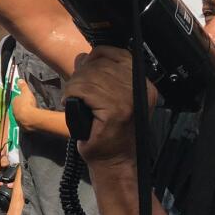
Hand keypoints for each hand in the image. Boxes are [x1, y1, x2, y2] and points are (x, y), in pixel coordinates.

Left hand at [10, 78, 37, 126]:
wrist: (30, 117)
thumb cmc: (27, 103)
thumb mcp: (26, 92)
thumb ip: (23, 86)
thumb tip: (19, 80)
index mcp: (14, 102)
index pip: (16, 100)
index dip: (20, 99)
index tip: (25, 99)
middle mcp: (13, 111)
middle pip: (17, 108)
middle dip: (21, 107)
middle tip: (28, 106)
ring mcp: (17, 119)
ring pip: (19, 115)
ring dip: (23, 115)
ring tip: (30, 113)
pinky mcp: (21, 126)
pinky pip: (24, 122)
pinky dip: (26, 121)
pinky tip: (31, 120)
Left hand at [63, 46, 155, 169]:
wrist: (114, 162)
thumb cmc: (108, 132)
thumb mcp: (108, 97)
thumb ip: (99, 75)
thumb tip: (83, 56)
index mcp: (143, 83)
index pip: (118, 53)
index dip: (97, 57)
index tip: (85, 69)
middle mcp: (141, 88)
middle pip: (101, 63)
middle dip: (81, 74)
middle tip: (75, 90)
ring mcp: (130, 99)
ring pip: (89, 75)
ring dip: (74, 85)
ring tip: (73, 98)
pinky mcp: (116, 109)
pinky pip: (83, 89)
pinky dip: (71, 93)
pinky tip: (71, 103)